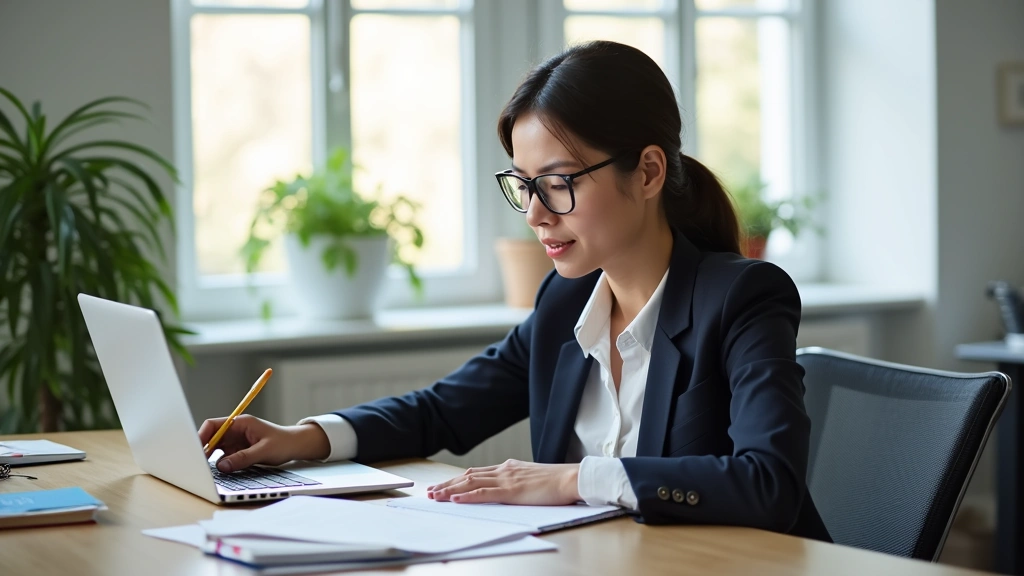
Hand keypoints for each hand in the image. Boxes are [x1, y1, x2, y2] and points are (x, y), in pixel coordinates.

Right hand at [197, 415, 329, 472]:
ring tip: (206, 470)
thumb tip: (222, 466)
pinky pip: (224, 457)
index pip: (214, 425)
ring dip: (211, 459)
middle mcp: (235, 431)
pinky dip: (220, 464)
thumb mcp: (264, 450)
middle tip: (198, 464)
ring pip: (216, 449)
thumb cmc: (284, 442)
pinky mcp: (238, 451)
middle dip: (204, 450)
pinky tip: (219, 472)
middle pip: (212, 438)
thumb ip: (243, 458)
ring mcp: (236, 441)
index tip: (196, 449)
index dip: (202, 436)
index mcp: (241, 423)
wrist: (296, 446)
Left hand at [426, 459, 580, 505]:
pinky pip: (484, 493)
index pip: (476, 472)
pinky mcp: (512, 491)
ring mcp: (507, 479)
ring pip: (471, 483)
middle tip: (430, 491)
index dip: (457, 478)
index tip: (443, 485)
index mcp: (509, 467)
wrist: (571, 478)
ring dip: (450, 490)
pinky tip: (455, 498)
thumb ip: (517, 481)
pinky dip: (467, 496)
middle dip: (447, 484)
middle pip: (468, 476)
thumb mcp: (531, 479)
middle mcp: (504, 470)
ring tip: (435, 496)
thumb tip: (509, 489)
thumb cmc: (556, 482)